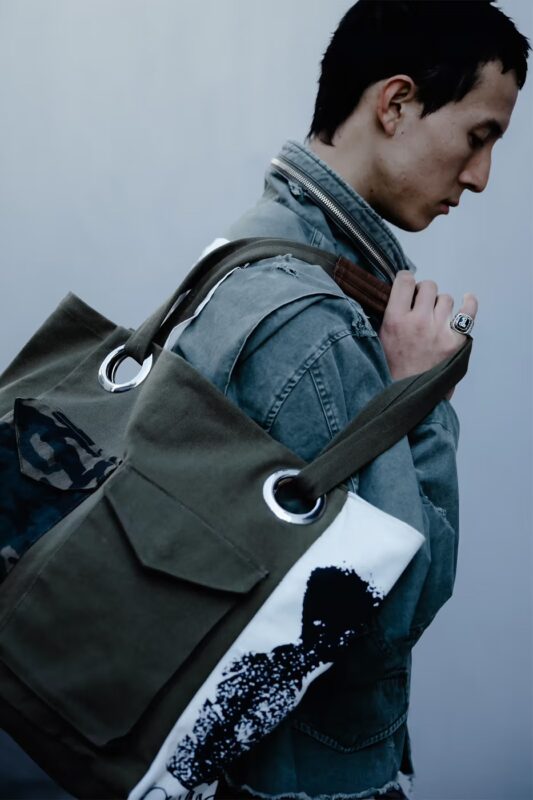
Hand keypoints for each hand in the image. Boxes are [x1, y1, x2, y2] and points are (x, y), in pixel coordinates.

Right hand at [379, 272, 477, 398]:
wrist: (407, 398)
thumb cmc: (391, 372)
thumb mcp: (378, 341)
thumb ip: (385, 317)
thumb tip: (393, 296)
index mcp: (394, 320)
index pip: (404, 280)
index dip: (406, 281)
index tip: (406, 286)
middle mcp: (418, 321)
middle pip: (428, 287)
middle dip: (424, 294)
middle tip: (420, 307)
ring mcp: (439, 330)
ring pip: (446, 299)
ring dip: (440, 305)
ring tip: (433, 320)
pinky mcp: (455, 341)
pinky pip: (468, 312)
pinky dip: (469, 303)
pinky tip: (467, 300)